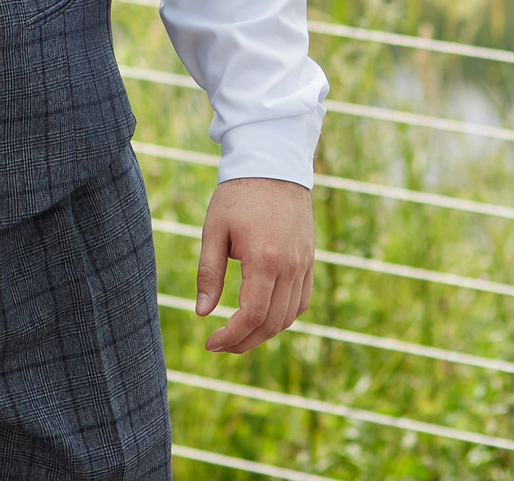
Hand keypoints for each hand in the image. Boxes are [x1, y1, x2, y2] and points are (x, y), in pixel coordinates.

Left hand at [197, 176, 314, 352]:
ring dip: (264, 333)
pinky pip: (302, 302)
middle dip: (245, 342)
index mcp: (264, 260)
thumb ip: (208, 273)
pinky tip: (263, 318)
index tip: (211, 343)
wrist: (273, 167)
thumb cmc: (237, 196)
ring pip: (289, 317)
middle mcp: (290, 268)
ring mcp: (305, 266)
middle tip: (220, 346)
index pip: (251, 315)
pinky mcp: (310, 262)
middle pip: (272, 323)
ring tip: (237, 336)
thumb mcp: (214, 231)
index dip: (231, 336)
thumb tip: (202, 313)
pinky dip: (284, 317)